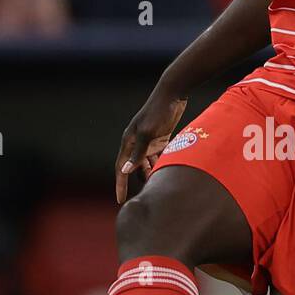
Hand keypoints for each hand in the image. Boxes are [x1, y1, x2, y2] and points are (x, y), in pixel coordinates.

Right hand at [115, 83, 187, 203]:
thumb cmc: (159, 111)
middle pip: (135, 168)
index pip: (121, 168)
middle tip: (149, 196)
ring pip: (149, 164)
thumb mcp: (148, 133)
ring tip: (161, 186)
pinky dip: (163, 165)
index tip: (120, 200)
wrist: (173, 93)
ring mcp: (149, 141)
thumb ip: (138, 152)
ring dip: (154, 174)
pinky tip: (171, 173)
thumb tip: (125, 171)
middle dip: (140, 181)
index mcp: (129, 141)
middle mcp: (136, 142)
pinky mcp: (162, 138)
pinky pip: (160, 157)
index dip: (120, 185)